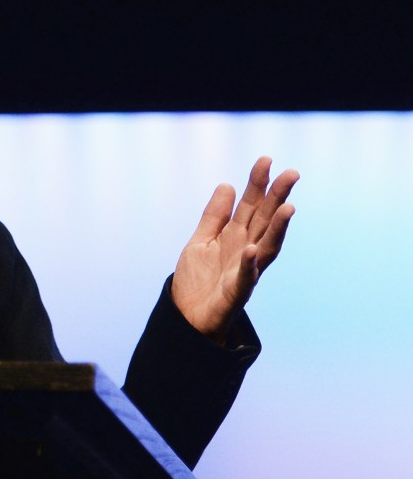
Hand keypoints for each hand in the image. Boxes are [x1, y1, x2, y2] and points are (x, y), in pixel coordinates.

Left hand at [171, 157, 298, 343]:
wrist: (186, 318)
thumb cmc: (198, 282)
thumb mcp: (201, 241)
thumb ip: (214, 216)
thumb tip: (227, 184)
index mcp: (236, 238)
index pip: (250, 207)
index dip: (257, 184)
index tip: (266, 159)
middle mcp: (245, 252)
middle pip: (264, 222)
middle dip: (277, 198)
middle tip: (292, 173)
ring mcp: (243, 273)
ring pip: (265, 248)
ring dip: (277, 229)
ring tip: (288, 207)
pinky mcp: (234, 294)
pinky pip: (243, 279)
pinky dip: (248, 265)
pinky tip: (250, 249)